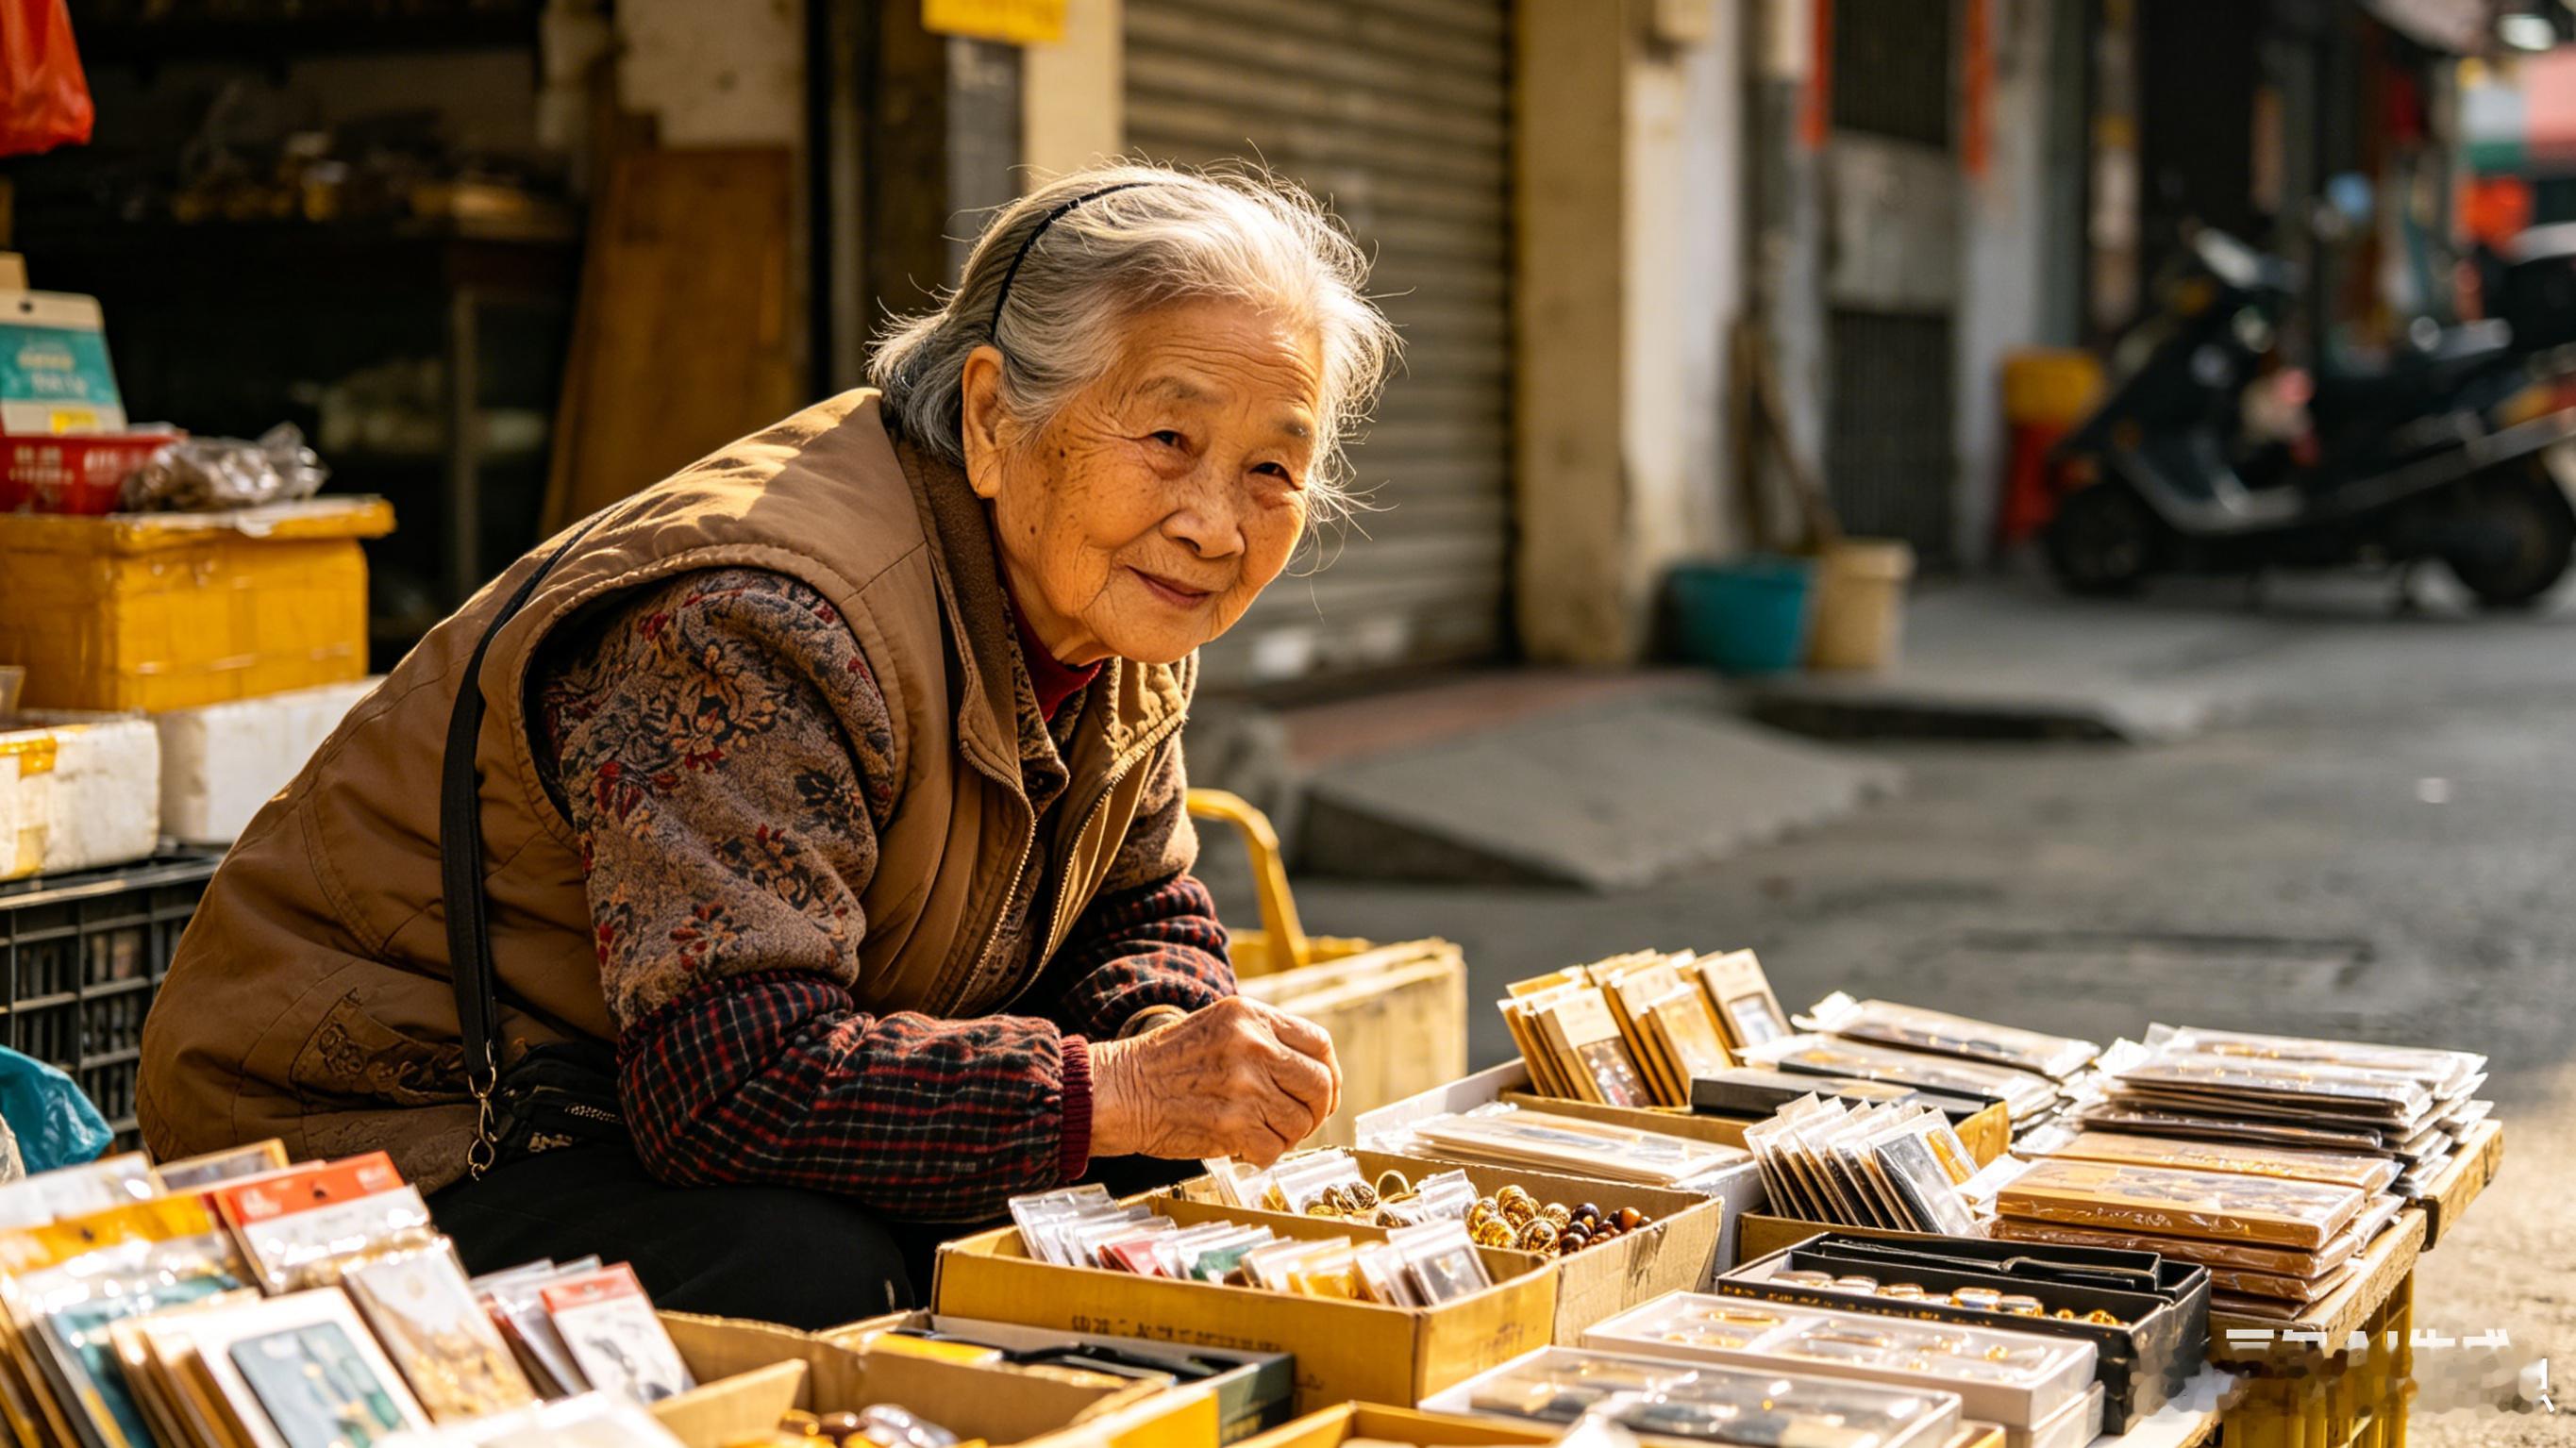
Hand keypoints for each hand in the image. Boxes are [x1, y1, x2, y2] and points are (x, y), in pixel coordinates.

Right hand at [1087, 997, 1341, 1165]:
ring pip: (1299, 1122)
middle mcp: (1253, 1046)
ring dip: (1287, 1136)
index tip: (1322, 1094)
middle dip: (1316, 1111)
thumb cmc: (1164, 1063)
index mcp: (1251, 1016)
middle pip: (1319, 1085)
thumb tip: (1312, 1074)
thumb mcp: (1217, 1026)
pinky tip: (1244, 1148)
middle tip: (1300, 1122)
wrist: (1119, 1090)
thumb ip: (1263, 1040)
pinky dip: (1264, 1155)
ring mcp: (1245, 1085)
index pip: (1319, 1045)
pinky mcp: (1233, 1123)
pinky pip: (1274, 1149)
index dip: (1329, 1075)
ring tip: (1261, 1133)